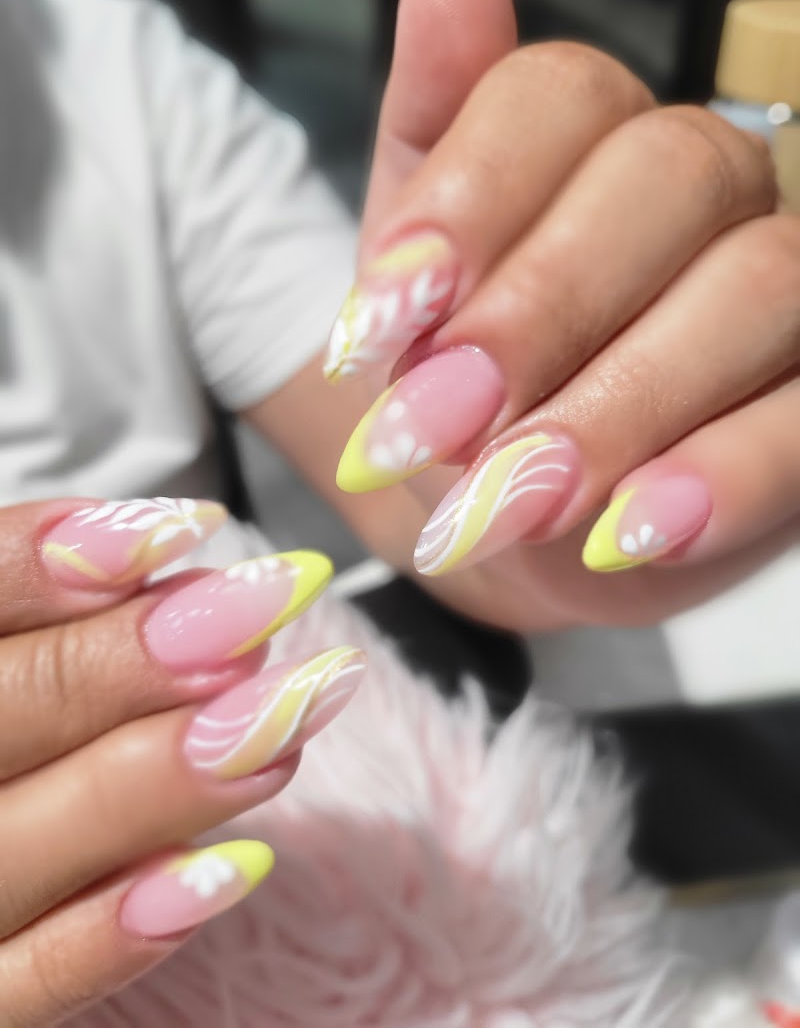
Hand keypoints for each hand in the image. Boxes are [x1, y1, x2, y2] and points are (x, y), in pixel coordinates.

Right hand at [0, 497, 364, 1025]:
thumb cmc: (9, 708)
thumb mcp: (1, 638)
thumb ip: (36, 596)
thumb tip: (159, 535)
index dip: (41, 563)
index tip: (182, 526)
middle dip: (126, 663)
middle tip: (261, 613)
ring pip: (14, 849)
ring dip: (157, 782)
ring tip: (285, 716)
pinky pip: (23, 989)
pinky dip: (114, 936)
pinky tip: (228, 870)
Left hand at [322, 0, 798, 630]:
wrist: (500, 515)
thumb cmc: (453, 385)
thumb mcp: (410, 277)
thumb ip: (429, 136)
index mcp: (595, 139)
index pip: (560, 98)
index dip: (470, 201)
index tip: (382, 320)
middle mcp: (709, 189)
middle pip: (666, 178)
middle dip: (540, 312)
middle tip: (436, 426)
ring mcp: (781, 288)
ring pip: (757, 287)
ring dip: (622, 405)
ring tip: (515, 502)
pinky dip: (721, 477)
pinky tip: (632, 533)